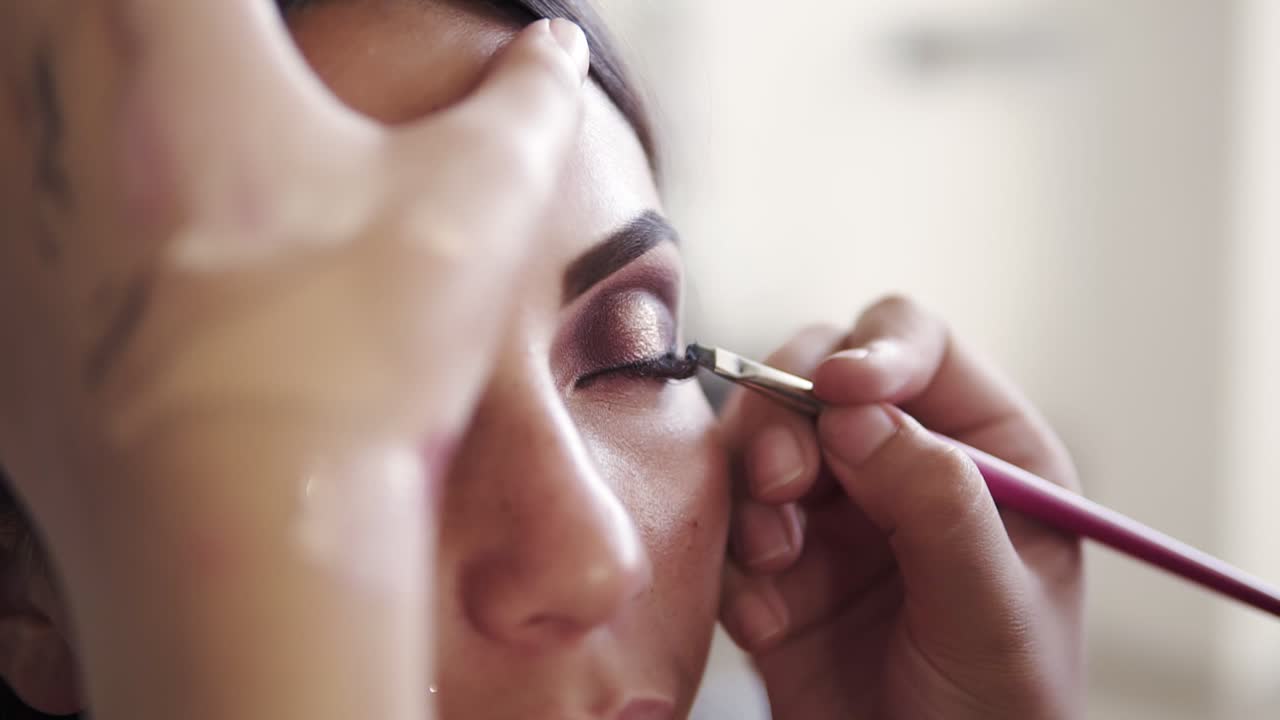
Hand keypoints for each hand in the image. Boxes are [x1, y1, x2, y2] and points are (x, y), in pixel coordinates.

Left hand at [0, 4, 587, 718]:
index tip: (281, 42)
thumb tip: (558, 50)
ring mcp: (2, 196)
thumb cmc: (361, 343)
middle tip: (231, 76)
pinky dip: (62, 198)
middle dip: (164, 32)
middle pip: (69, 11)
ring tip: (189, 156)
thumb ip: (529, 99)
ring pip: (19, 88)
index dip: (260, 12)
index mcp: (168, 27)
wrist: (250, 525)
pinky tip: (141, 254)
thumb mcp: (481, 196)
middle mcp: (50, 89)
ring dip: (87, 89)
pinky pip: (10, 199)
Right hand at [718, 297, 1083, 718]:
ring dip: (750, 492)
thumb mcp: (993, 611)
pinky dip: (731, 567)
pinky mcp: (772, 566)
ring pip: (756, 443)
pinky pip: (722, 526)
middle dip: (786, 419)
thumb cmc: (999, 715)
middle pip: (816, 376)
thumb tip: (860, 413)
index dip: (876, 352)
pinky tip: (766, 624)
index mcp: (985, 452)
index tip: (837, 390)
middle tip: (782, 484)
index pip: (921, 348)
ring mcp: (831, 512)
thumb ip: (939, 506)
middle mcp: (900, 464)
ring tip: (772, 562)